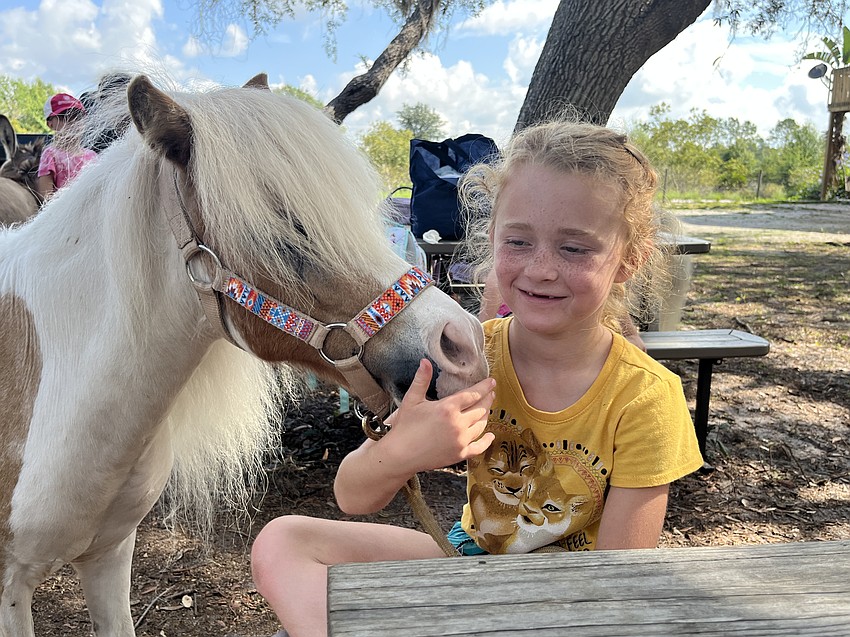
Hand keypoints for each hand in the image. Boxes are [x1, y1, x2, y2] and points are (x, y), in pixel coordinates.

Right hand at [382, 359, 494, 474]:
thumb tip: (425, 361)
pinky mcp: (460, 455)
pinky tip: (490, 436)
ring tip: (487, 409)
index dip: (484, 387)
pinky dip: (487, 441)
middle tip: (491, 393)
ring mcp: (460, 441)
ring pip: (481, 426)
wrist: (400, 455)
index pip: (473, 394)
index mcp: (448, 408)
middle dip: (487, 399)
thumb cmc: (404, 427)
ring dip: (486, 416)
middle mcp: (458, 424)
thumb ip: (421, 379)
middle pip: (480, 409)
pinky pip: (479, 447)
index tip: (491, 382)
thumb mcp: (412, 400)